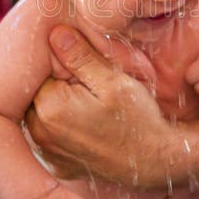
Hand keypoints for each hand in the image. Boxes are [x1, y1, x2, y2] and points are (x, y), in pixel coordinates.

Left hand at [25, 25, 170, 185]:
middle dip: (60, 86)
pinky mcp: (58, 165)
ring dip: (61, 107)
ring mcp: (49, 152)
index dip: (66, 67)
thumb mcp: (114, 81)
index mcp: (51, 108)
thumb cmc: (140, 121)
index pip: (43, 72)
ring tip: (94, 109)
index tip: (89, 71)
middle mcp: (42, 133)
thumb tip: (56, 33)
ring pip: (43, 115)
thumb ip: (80, 57)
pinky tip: (90, 128)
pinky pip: (51, 136)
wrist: (158, 164)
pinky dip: (64, 129)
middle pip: (40, 93)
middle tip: (94, 89)